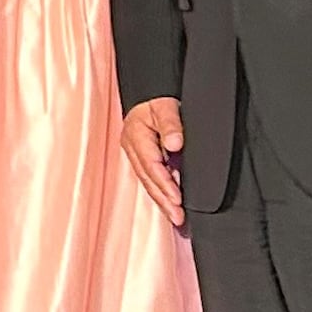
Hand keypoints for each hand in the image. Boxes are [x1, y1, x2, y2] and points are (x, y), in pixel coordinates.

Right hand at [119, 96, 188, 227]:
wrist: (148, 93)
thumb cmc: (157, 98)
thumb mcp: (165, 106)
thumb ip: (171, 124)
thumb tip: (175, 144)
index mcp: (136, 136)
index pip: (151, 166)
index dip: (165, 184)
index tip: (178, 199)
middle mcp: (132, 148)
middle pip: (148, 179)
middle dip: (163, 201)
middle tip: (178, 217)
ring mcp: (135, 154)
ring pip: (148, 182)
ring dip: (162, 200)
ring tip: (175, 216)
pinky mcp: (141, 157)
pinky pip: (150, 178)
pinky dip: (160, 191)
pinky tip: (169, 202)